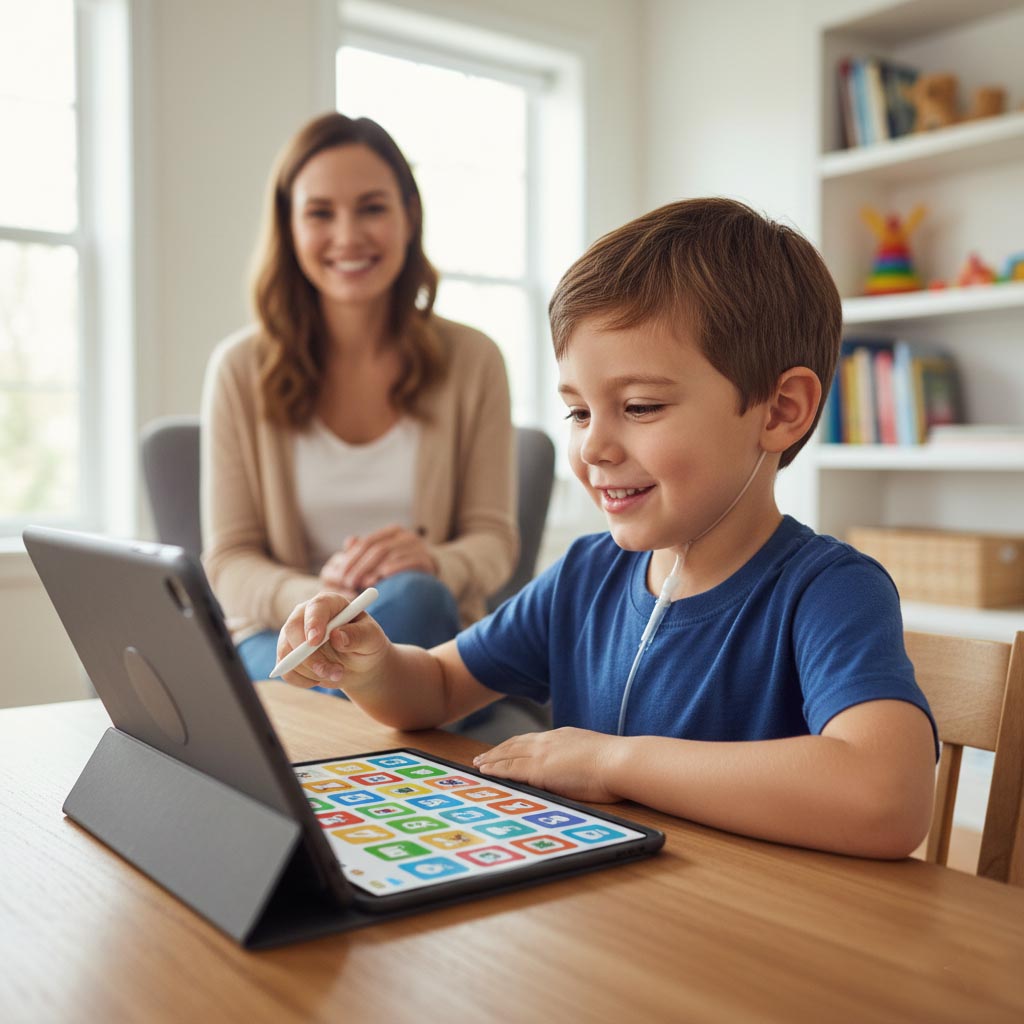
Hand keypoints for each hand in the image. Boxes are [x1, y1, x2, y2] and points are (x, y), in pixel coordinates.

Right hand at [276, 591, 388, 688]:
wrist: (359, 663)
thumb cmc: (367, 644)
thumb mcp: (372, 639)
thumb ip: (358, 635)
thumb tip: (337, 636)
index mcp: (329, 603)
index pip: (316, 607)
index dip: (313, 623)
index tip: (315, 641)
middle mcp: (306, 615)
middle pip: (292, 629)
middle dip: (309, 655)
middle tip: (331, 671)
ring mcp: (293, 634)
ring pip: (287, 653)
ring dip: (311, 671)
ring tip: (337, 674)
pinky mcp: (287, 655)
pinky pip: (286, 671)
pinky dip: (303, 680)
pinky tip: (321, 678)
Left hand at [319, 525, 436, 590]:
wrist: (431, 572)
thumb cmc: (401, 564)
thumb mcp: (382, 555)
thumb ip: (365, 549)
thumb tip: (349, 542)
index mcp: (392, 532)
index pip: (367, 542)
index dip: (352, 558)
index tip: (341, 575)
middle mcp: (406, 536)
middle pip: (378, 548)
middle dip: (361, 567)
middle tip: (349, 582)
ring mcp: (418, 547)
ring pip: (390, 554)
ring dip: (374, 569)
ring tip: (362, 583)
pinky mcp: (427, 560)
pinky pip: (408, 561)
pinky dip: (394, 568)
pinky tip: (382, 576)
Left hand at [472, 728, 622, 803]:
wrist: (620, 761)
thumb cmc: (615, 764)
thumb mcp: (592, 756)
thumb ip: (578, 760)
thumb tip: (575, 770)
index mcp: (562, 737)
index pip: (531, 740)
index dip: (515, 745)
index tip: (503, 750)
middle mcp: (548, 741)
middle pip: (515, 744)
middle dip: (497, 751)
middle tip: (482, 758)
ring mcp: (542, 753)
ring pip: (508, 754)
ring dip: (491, 760)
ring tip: (479, 765)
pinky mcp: (539, 769)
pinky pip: (510, 769)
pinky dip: (495, 769)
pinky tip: (486, 773)